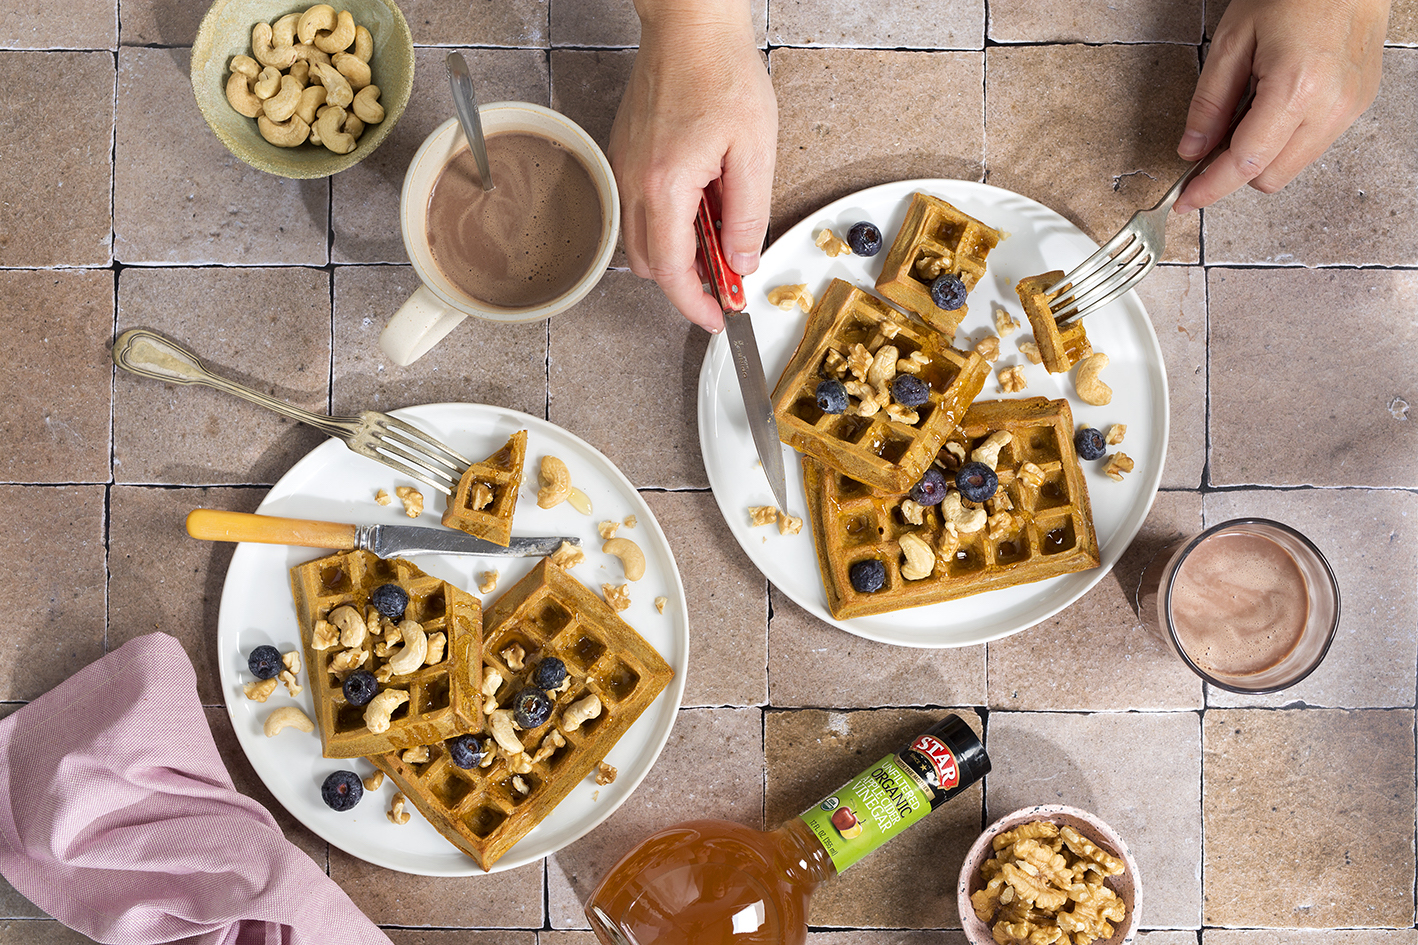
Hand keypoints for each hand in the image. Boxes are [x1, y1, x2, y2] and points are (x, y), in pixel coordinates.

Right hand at [609, 0, 776, 330]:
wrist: (689, 25)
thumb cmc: (721, 73)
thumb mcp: (755, 150)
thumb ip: (748, 215)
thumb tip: (741, 261)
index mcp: (666, 187)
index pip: (672, 273)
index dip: (695, 305)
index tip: (717, 318)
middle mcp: (634, 183)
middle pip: (650, 265)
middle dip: (687, 283)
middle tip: (727, 278)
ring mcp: (623, 169)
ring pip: (641, 241)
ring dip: (677, 252)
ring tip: (720, 232)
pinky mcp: (624, 157)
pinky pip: (638, 210)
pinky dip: (667, 224)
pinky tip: (700, 203)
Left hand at [1173, 0, 1387, 213]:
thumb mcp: (1234, 40)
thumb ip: (1210, 101)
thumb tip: (1192, 147)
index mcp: (1295, 88)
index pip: (1245, 163)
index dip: (1210, 188)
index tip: (1186, 200)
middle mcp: (1330, 106)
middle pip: (1270, 177)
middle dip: (1234, 171)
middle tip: (1212, 145)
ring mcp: (1350, 108)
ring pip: (1292, 168)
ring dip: (1262, 157)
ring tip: (1249, 114)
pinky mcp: (1359, 105)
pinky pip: (1313, 146)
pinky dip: (1285, 141)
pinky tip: (1274, 111)